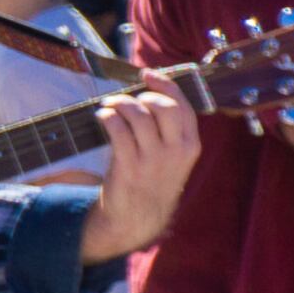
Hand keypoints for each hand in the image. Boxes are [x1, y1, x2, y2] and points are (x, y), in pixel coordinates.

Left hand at [75, 90, 202, 262]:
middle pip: (163, 106)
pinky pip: (117, 130)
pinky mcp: (128, 166)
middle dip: (143, 96)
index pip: (183, 106)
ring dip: (119, 103)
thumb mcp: (174, 157)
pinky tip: (102, 116)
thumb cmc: (153, 179)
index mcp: (190, 145)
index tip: (148, 74)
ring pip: (137, 115)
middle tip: (128, 101)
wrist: (137, 218)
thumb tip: (152, 92)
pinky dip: (107, 116)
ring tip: (109, 107)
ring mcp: (152, 160)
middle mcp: (175, 151)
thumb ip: (170, 129)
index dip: (166, 84)